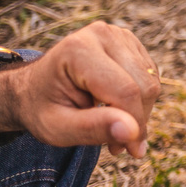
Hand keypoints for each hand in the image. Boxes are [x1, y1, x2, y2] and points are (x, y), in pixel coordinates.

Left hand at [0, 22, 160, 157]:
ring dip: (139, 111)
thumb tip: (133, 132)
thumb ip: (92, 129)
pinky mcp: (129, 42)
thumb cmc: (42, 108)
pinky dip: (140, 99)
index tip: (133, 152)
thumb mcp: (56, 128)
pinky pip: (151, 76)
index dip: (134, 124)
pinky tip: (117, 108)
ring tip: (113, 126)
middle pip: (144, 85)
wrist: (34, 88)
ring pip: (152, 81)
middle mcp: (103, 34)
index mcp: (79, 50)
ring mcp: (118, 34)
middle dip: (137, 120)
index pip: (125, 90)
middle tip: (118, 145)